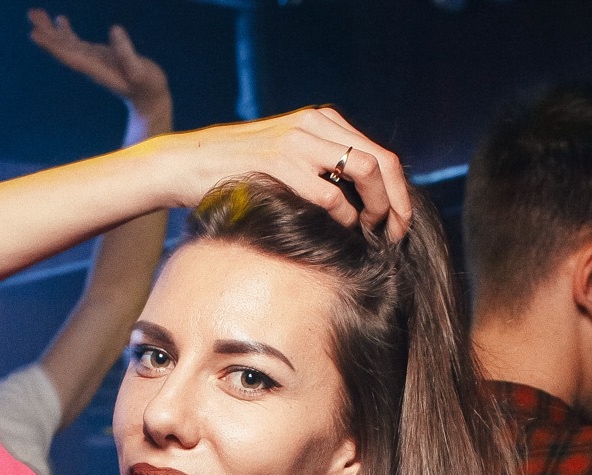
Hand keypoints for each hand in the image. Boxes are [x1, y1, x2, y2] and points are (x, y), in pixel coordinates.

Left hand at [27, 12, 171, 126]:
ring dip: (51, 30)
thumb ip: (127, 53)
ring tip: (36, 13)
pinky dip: (66, 32)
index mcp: (97, 69)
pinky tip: (59, 19)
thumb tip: (115, 29)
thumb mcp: (141, 72)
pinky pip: (77, 43)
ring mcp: (92, 60)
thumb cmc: (148, 87)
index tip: (36, 34)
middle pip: (63, 48)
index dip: (52, 44)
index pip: (70, 55)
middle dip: (46, 33)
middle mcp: (90, 65)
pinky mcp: (98, 56)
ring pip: (66, 44)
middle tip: (31, 14)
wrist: (150, 99)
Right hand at [160, 106, 411, 242]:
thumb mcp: (288, 159)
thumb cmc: (240, 173)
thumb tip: (362, 203)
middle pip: (383, 160)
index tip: (399, 223)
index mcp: (322, 121)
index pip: (380, 153)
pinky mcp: (281, 163)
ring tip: (371, 233)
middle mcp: (316, 124)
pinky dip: (345, 217)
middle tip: (397, 234)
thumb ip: (323, 168)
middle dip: (398, 202)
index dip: (399, 191)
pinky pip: (330, 193)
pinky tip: (343, 231)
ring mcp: (299, 141)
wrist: (191, 163)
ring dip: (377, 208)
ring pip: (366, 171)